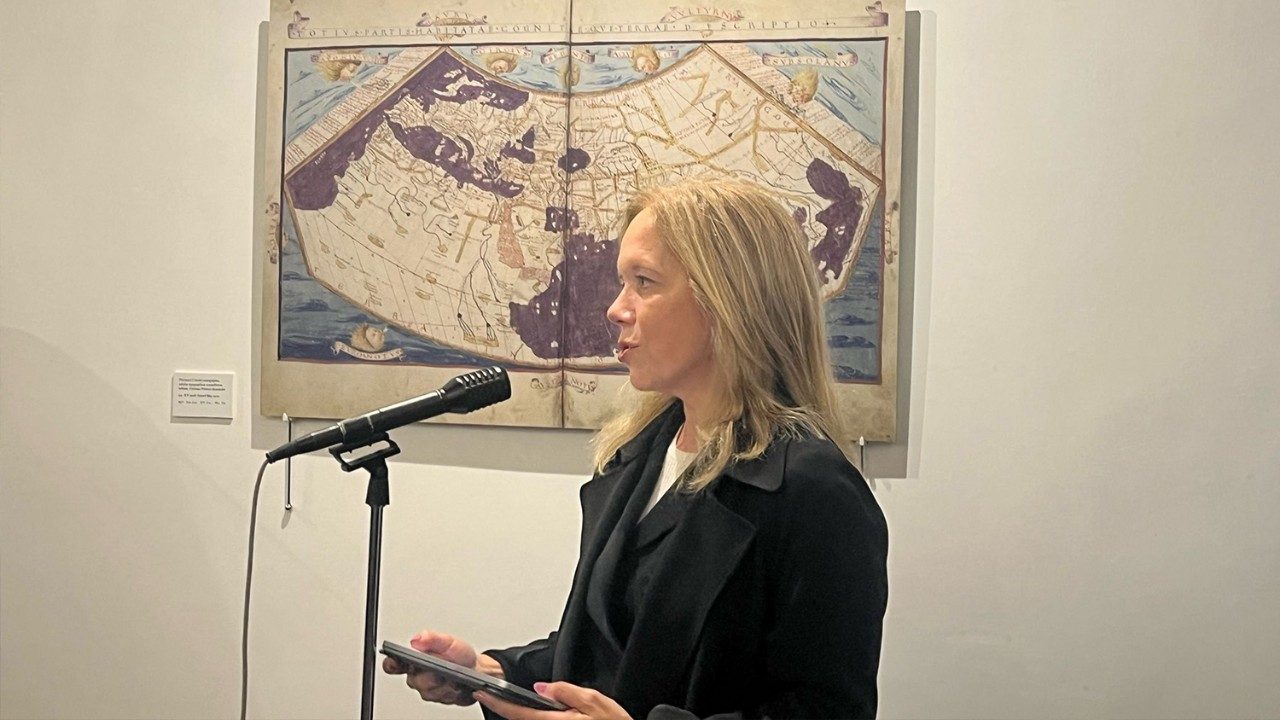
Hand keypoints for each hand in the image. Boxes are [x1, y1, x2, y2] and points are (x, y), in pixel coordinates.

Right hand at [381, 630, 485, 705]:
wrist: (476, 670)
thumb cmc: (460, 654)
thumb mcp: (449, 642)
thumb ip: (433, 638)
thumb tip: (417, 639)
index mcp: (416, 658)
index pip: (395, 663)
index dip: (391, 664)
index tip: (395, 661)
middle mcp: (418, 674)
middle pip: (414, 681)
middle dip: (429, 676)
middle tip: (440, 670)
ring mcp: (428, 688)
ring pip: (429, 692)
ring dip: (443, 684)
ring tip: (453, 676)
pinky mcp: (438, 697)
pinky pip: (441, 698)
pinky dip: (451, 691)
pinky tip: (457, 685)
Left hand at [475, 681, 631, 719]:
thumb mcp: (594, 701)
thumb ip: (565, 692)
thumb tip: (541, 688)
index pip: (517, 713)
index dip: (496, 702)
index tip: (481, 693)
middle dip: (505, 708)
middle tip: (493, 695)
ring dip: (520, 715)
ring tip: (512, 702)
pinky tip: (536, 713)